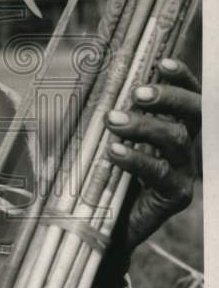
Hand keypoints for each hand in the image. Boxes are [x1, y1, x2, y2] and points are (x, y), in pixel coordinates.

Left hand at [106, 57, 200, 251]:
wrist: (103, 224)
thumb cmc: (105, 173)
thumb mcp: (106, 137)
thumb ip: (111, 115)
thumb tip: (93, 82)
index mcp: (173, 127)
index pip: (188, 96)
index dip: (181, 78)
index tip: (161, 63)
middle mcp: (185, 146)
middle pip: (194, 113)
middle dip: (169, 97)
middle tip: (138, 92)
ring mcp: (183, 171)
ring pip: (177, 139)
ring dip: (144, 125)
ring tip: (112, 121)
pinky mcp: (175, 195)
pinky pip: (161, 173)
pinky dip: (137, 158)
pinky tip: (115, 151)